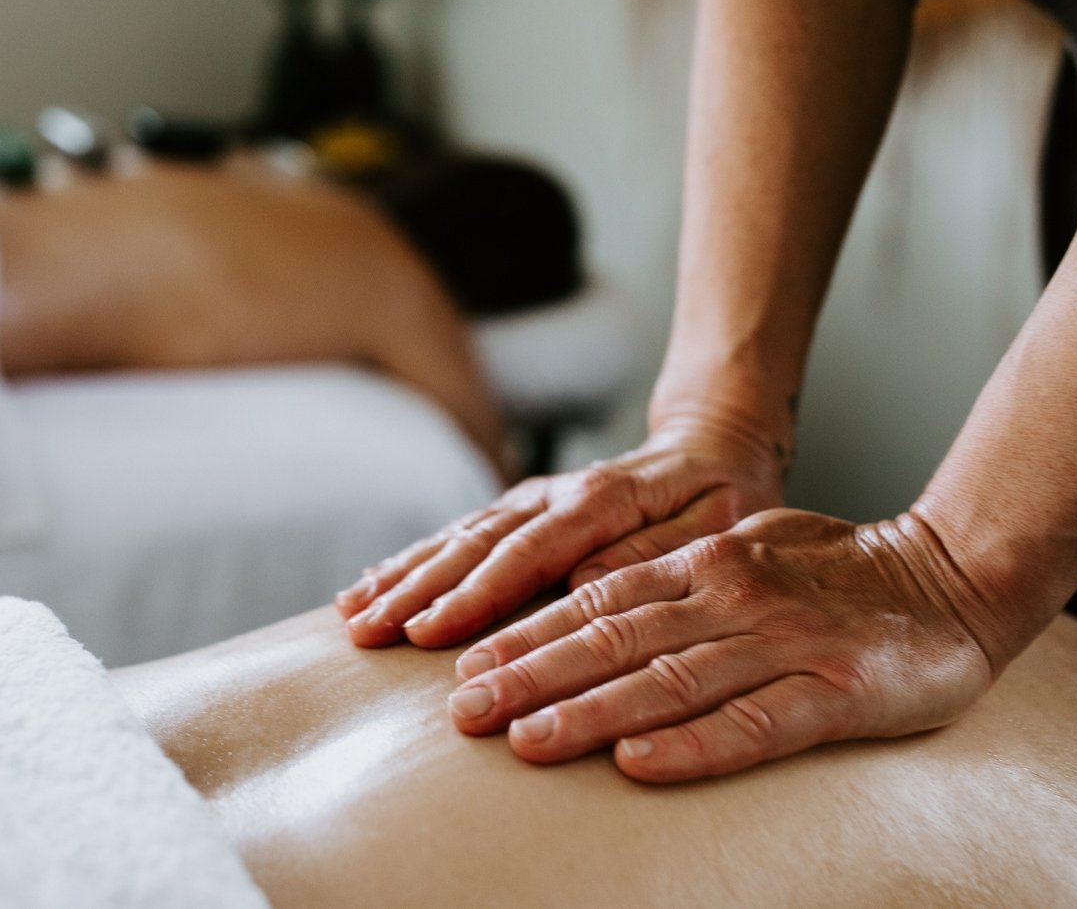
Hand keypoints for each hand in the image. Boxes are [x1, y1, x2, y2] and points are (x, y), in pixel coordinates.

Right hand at [334, 417, 785, 648]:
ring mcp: (532, 499)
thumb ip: (656, 549)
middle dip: (417, 590)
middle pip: (476, 545)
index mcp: (602, 500)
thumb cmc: (724, 494)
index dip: (476, 594)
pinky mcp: (520, 510)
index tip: (430, 630)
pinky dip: (410, 561)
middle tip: (367, 632)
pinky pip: (457, 535)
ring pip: (456, 537)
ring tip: (353, 614)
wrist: (713, 444)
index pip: (529, 553)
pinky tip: (370, 586)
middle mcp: (555, 494)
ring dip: (401, 576)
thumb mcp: (718, 522)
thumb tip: (588, 579)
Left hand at [442, 508, 1004, 781]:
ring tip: (525, 742)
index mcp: (706, 563)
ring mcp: (784, 645)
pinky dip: (693, 747)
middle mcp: (733, 596)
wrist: (959, 575)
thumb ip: (672, 576)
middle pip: (614, 638)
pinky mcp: (838, 694)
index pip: (597, 600)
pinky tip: (639, 766)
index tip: (462, 667)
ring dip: (589, 711)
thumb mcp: (744, 551)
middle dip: (531, 676)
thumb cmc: (840, 572)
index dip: (526, 634)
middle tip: (463, 713)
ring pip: (669, 680)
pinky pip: (755, 725)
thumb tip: (585, 598)